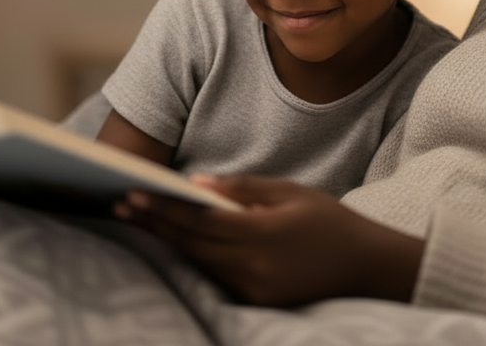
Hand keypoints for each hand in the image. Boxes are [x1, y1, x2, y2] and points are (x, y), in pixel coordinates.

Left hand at [114, 173, 423, 306]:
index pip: (200, 220)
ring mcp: (255, 289)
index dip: (163, 207)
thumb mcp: (290, 192)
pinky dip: (192, 257)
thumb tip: (195, 183)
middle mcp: (254, 267)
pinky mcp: (257, 302)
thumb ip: (242, 188)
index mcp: (263, 234)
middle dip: (154, 223)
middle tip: (119, 204)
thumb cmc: (328, 221)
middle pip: (191, 243)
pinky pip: (216, 276)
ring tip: (137, 219)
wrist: (366, 266)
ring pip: (199, 262)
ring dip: (167, 240)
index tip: (132, 192)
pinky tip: (172, 241)